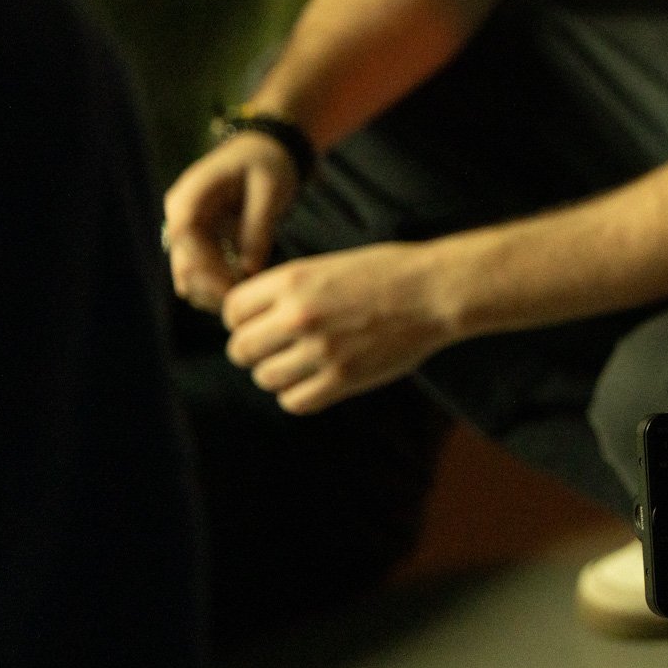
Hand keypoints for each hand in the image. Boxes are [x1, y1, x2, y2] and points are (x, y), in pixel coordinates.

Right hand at [162, 132, 302, 311]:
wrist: (264, 151)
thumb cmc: (267, 163)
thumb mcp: (269, 190)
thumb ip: (257, 228)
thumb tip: (248, 272)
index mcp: (190, 194)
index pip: (185, 236)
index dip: (205, 266)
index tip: (234, 285)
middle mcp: (180, 213)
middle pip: (182, 260)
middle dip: (210, 286)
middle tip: (245, 304)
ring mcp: (187, 228)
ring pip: (188, 272)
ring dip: (212, 291)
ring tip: (247, 301)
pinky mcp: (199, 240)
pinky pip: (201, 270)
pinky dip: (217, 284)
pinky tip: (243, 292)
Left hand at [221, 241, 460, 413]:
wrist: (435, 292)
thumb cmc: (387, 273)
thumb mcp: (328, 266)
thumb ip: (289, 290)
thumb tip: (256, 319)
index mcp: (292, 281)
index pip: (232, 311)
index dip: (242, 320)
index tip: (260, 323)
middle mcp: (299, 316)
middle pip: (241, 349)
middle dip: (254, 350)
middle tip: (276, 349)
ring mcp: (320, 350)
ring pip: (265, 378)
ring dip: (277, 374)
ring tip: (300, 365)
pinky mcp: (343, 379)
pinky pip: (294, 402)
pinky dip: (298, 396)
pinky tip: (315, 382)